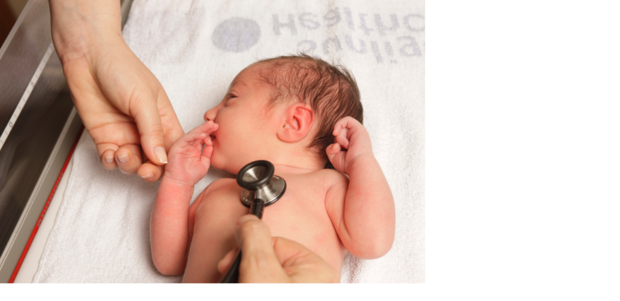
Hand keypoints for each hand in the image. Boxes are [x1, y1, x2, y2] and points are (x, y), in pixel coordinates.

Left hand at [50, 0, 183, 181]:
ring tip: (123, 153)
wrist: (87, 57)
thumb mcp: (144, 99)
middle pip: (155, 162)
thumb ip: (153, 131)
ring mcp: (125, 135)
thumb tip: (163, 159)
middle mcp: (146, 130)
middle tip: (145, 170)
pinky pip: (111, 160)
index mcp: (164, 119)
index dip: (175, 161)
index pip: (176, 147)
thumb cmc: (121, 69)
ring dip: (129, 166)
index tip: (171, 169)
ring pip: (133, 164)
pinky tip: (110, 154)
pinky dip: (111, 163)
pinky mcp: (104, 138)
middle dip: (151, 171)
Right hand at [165, 121, 217, 186]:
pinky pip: (186, 139)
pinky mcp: (177, 147)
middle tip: (216, 124)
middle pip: (199, 134)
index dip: (211, 133)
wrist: (181, 184)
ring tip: (210, 125)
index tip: (219, 130)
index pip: (203, 138)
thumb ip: (208, 154)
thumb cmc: (191, 176)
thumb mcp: (204, 163)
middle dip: (207, 128)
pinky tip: (202, 133)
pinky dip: (194, 135)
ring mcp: (183, 146)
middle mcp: (189, 146)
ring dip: (202, 129)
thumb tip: (212, 145)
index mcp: (195, 149)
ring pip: (193, 134)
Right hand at [217, 215, 338, 282]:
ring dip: (249, 278)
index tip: (232, 260)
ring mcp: (303, 292)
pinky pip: (268, 285)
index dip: (250, 249)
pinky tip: (244, 286)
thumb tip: (247, 219)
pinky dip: (254, 285)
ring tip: (239, 283)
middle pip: (271, 259)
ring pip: (267, 275)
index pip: (277, 242)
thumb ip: (254, 239)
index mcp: (318, 269)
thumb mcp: (261, 271)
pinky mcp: (290, 299)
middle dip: (248, 266)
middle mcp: (314, 283)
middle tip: (235, 279)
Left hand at [326, 117, 372, 173]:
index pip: (340, 138)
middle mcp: (356, 137)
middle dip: (337, 141)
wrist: (358, 165)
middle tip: (342, 150)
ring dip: (340, 138)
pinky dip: (339, 125)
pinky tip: (336, 133)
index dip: (336, 142)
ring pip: (342, 128)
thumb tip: (335, 144)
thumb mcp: (335, 157)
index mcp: (353, 144)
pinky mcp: (359, 128)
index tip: (335, 150)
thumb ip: (331, 149)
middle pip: (340, 133)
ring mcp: (358, 132)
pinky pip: (347, 120)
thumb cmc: (349, 164)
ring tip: (346, 146)